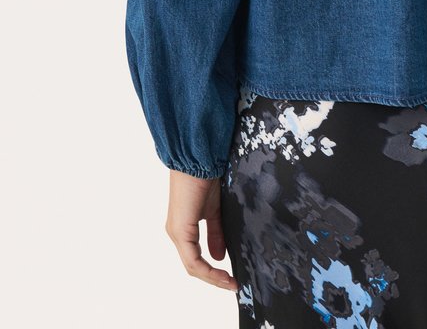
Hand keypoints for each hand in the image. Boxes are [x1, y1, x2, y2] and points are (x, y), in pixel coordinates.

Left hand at [164, 169, 238, 290]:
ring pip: (192, 266)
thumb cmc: (206, 178)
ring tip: (229, 282)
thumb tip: (219, 256)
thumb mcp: (215, 210)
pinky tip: (221, 272)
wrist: (199, 159)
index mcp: (184, 228)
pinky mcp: (180, 230)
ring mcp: (177, 232)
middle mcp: (177, 233)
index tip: (232, 278)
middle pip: (193, 266)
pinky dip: (207, 269)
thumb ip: (215, 233)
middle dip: (214, 278)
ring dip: (212, 277)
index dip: (213, 272)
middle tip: (233, 284)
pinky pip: (192, 259)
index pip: (196, 259)